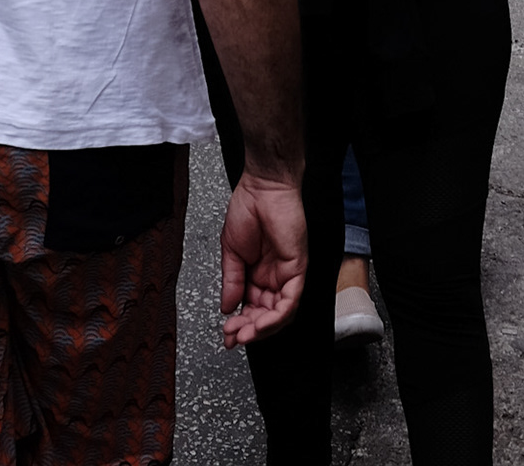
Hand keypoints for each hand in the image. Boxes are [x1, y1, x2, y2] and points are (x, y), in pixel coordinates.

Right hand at [219, 171, 306, 347]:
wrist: (262, 187)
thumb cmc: (247, 208)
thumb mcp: (231, 250)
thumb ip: (231, 281)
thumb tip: (226, 307)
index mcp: (256, 273)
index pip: (251, 307)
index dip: (240, 323)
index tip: (227, 334)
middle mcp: (273, 277)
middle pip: (265, 314)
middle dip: (249, 329)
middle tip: (233, 336)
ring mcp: (286, 274)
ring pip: (280, 313)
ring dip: (262, 328)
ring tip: (245, 334)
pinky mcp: (297, 269)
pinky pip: (291, 300)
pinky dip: (277, 316)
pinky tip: (261, 323)